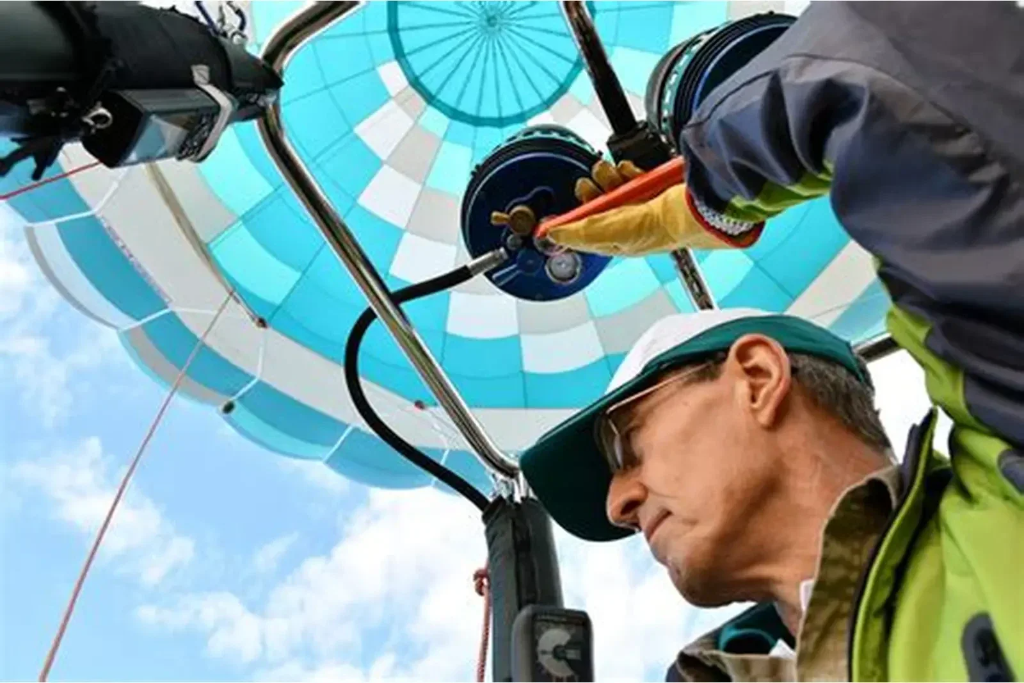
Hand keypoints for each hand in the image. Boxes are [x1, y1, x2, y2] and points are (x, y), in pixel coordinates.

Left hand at [545, 159, 739, 256]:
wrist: (694, 205)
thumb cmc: (662, 228)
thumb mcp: (610, 232)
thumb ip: (579, 232)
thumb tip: (551, 234)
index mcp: (615, 241)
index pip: (582, 233)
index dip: (568, 221)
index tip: (555, 212)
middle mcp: (626, 224)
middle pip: (595, 205)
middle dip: (589, 192)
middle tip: (589, 185)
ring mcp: (639, 204)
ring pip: (610, 187)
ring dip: (606, 176)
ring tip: (610, 173)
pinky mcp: (651, 186)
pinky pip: (629, 175)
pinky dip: (625, 170)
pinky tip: (628, 171)